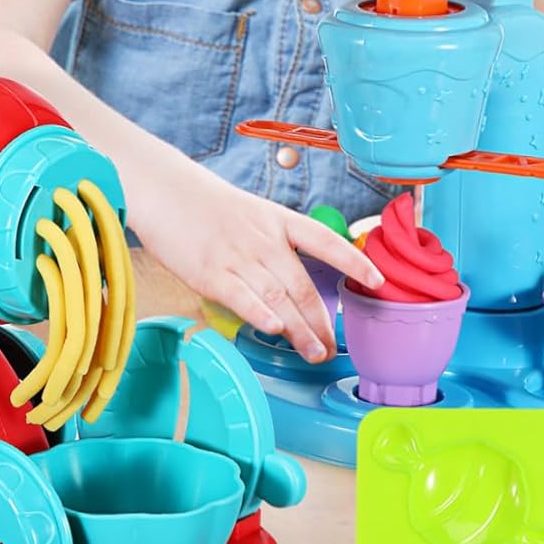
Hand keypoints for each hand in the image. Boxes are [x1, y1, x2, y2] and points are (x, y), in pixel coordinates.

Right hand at [133, 163, 383, 362]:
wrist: (166, 190)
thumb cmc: (207, 207)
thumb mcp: (252, 215)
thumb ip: (273, 246)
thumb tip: (290, 288)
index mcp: (279, 221)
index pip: (325, 241)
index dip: (353, 260)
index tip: (377, 280)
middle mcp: (265, 239)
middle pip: (302, 285)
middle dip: (321, 321)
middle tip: (330, 347)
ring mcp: (238, 256)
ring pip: (278, 298)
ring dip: (300, 330)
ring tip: (313, 352)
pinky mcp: (210, 272)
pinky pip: (242, 297)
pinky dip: (261, 315)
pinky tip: (275, 330)